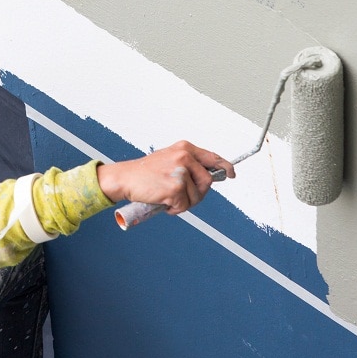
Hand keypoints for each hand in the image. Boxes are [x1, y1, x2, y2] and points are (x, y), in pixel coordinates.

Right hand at [96, 141, 235, 214]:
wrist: (124, 178)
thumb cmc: (144, 172)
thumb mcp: (169, 159)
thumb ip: (188, 163)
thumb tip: (208, 175)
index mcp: (184, 148)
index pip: (212, 157)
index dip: (225, 167)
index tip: (231, 174)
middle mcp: (184, 157)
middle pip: (207, 181)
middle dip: (198, 194)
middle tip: (184, 197)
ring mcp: (180, 172)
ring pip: (196, 196)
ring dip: (184, 203)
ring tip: (168, 198)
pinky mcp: (175, 188)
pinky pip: (184, 206)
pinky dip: (175, 209)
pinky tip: (163, 203)